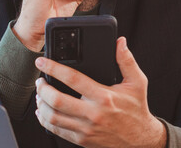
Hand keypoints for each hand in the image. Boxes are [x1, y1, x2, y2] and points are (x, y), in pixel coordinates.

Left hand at [34, 37, 166, 147]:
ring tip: (40, 95)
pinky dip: (44, 120)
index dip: (53, 68)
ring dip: (41, 104)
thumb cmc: (137, 110)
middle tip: (40, 81)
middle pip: (57, 100)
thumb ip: (126, 61)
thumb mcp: (137, 82)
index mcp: (104, 97)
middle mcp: (93, 114)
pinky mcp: (81, 139)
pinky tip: (43, 112)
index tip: (41, 62)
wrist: (140, 140)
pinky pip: (57, 130)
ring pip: (53, 117)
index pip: (72, 78)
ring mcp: (86, 128)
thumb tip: (119, 42)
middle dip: (42, 88)